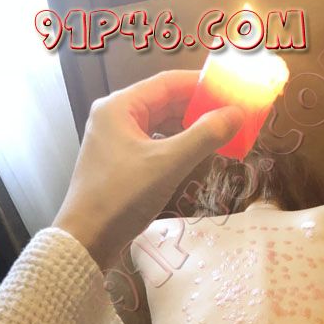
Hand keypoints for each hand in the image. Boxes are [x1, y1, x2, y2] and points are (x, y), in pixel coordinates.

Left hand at [52, 70, 244, 267]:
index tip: (231, 90)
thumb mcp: (167, 164)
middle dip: (198, 109)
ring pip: (161, 126)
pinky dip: (177, 149)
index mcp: (119, 106)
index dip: (201, 84)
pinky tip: (196, 158)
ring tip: (219, 137)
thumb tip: (236, 114)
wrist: (87, 240)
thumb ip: (204, 136)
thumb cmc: (122, 197)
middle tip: (231, 117)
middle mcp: (115, 117)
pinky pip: (155, 146)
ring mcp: (116, 141)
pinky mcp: (120, 164)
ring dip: (189, 131)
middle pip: (164, 103)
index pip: (167, 83)